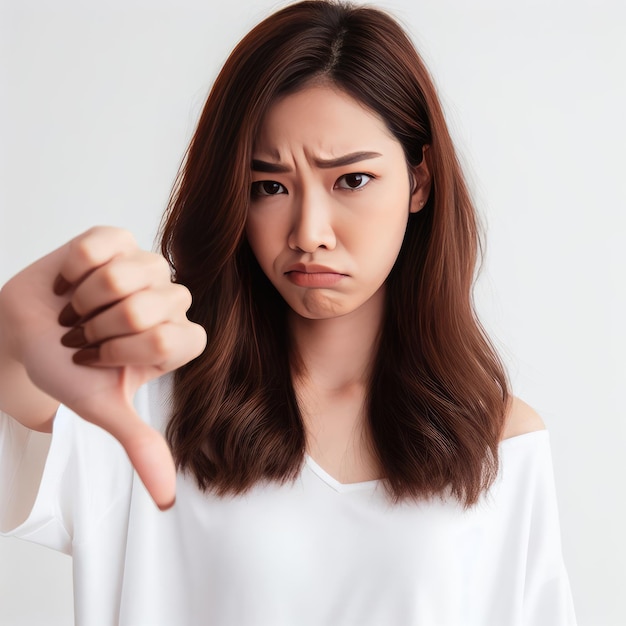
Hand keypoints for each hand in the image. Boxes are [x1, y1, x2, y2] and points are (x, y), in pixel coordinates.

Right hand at [1, 226, 206, 508]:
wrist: (25, 331)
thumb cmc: (67, 367)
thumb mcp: (103, 407)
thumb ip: (140, 444)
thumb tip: (168, 498)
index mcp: (178, 340)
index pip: (168, 340)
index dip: (122, 351)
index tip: (97, 358)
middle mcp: (172, 301)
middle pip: (145, 308)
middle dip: (97, 328)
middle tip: (83, 334)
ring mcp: (148, 266)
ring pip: (125, 276)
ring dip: (85, 300)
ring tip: (77, 308)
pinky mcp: (119, 239)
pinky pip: (101, 246)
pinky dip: (73, 268)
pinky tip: (71, 280)